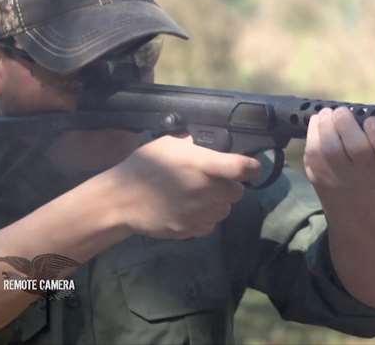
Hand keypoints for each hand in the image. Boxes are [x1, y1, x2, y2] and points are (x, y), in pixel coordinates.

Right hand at [104, 135, 260, 239]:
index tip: (251, 166)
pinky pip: (211, 224)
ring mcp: (201, 213)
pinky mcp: (193, 230)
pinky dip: (206, 217)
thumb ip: (195, 145)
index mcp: (204, 166)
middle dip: (230, 185)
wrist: (121, 201)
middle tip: (213, 179)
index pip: (244, 168)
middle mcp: (207, 191)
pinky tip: (189, 208)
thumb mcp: (169, 144)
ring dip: (219, 202)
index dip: (253, 167)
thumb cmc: (143, 166)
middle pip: (238, 191)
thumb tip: (213, 144)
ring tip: (199, 195)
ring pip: (226, 209)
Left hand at [304, 107, 374, 191]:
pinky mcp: (320, 176)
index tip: (370, 120)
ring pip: (331, 151)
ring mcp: (343, 178)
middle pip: (358, 149)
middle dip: (347, 124)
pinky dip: (313, 132)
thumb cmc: (373, 147)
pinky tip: (318, 122)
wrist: (352, 181)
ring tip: (327, 114)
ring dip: (326, 125)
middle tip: (341, 111)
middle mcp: (369, 175)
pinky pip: (313, 153)